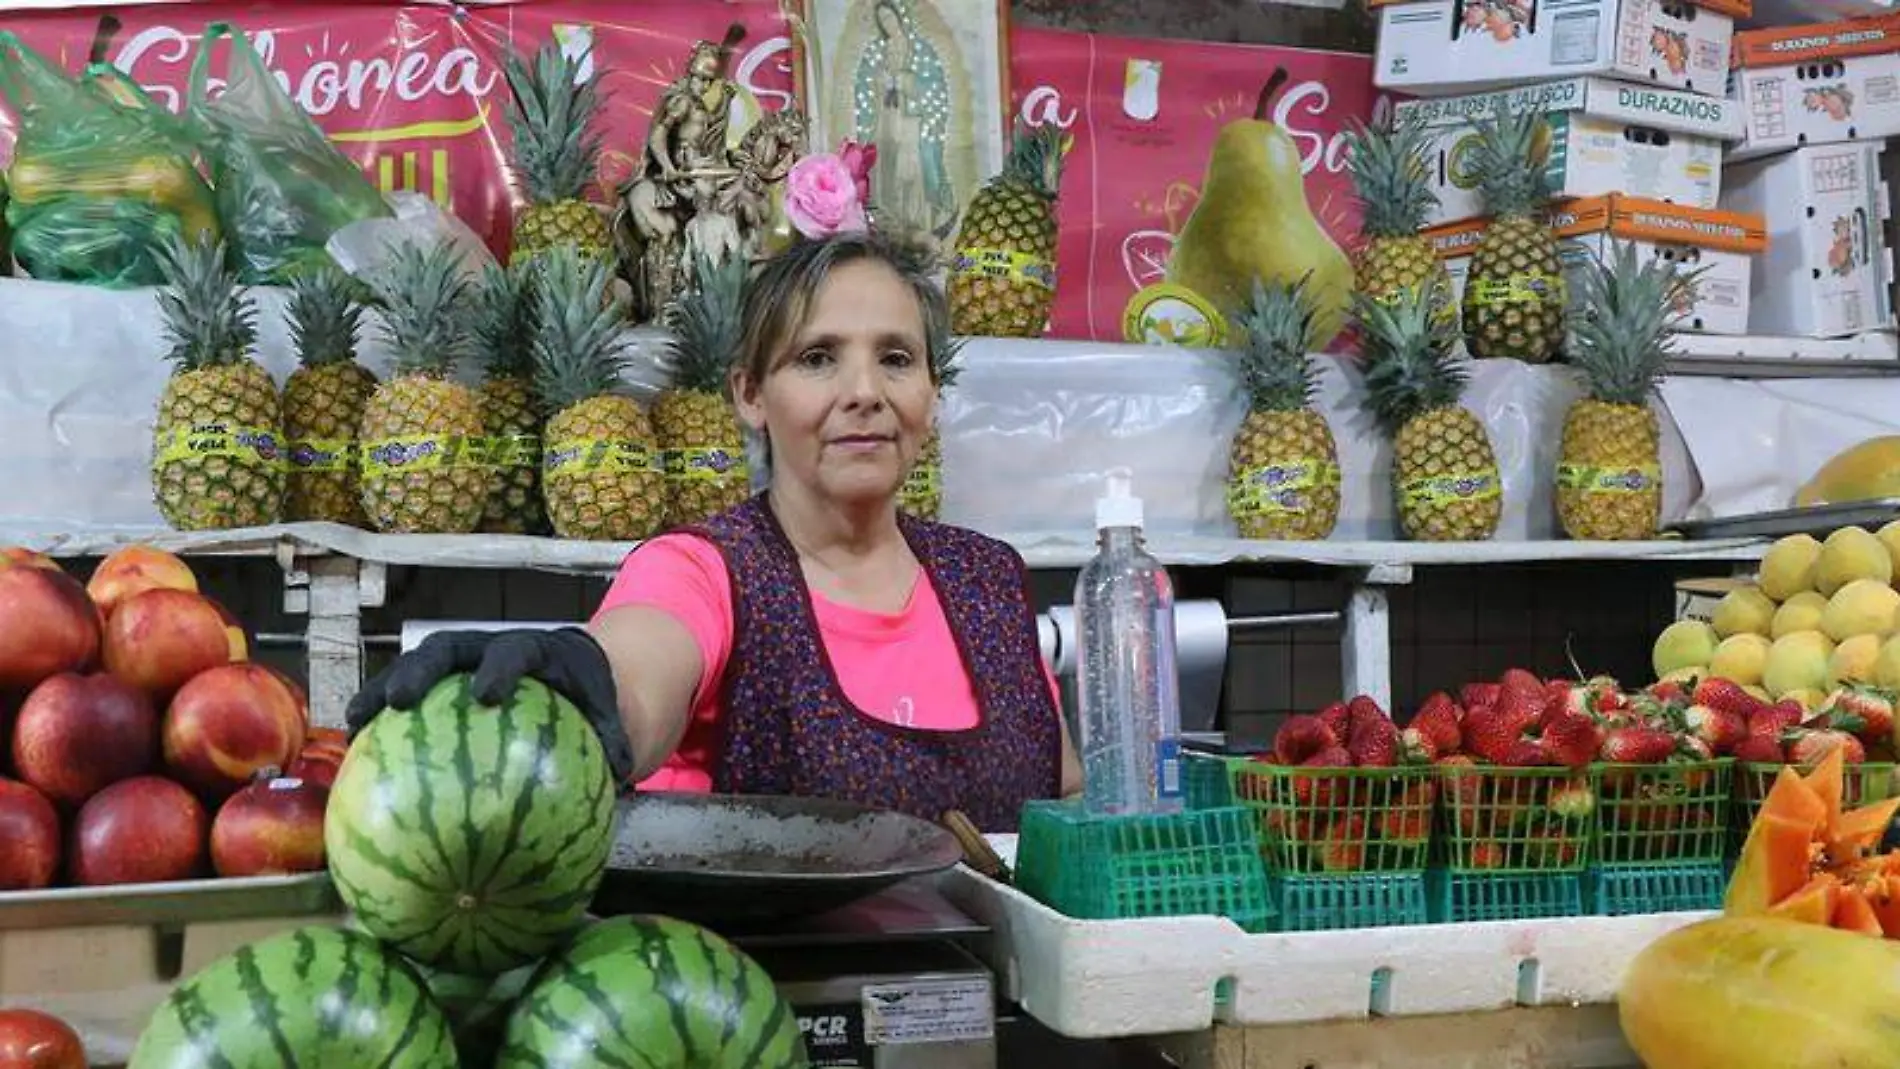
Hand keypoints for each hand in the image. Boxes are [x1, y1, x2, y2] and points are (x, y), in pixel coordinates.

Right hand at [345, 628, 633, 783]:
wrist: (575, 672)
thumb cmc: (592, 696)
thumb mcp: (609, 713)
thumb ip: (613, 740)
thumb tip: (622, 774)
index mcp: (536, 650)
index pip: (515, 651)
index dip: (499, 668)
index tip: (485, 695)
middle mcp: (489, 649)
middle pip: (447, 650)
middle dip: (421, 672)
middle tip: (399, 702)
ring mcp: (460, 664)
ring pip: (415, 670)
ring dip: (383, 692)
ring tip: (354, 723)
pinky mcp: (442, 685)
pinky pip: (409, 702)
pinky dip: (382, 721)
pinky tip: (357, 754)